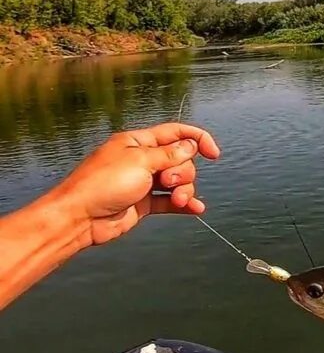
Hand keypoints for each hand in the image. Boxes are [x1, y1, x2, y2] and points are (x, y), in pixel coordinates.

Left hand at [47, 122, 220, 246]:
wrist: (79, 219)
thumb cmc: (102, 184)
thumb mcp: (140, 161)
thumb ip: (170, 154)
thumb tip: (191, 146)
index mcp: (138, 142)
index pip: (176, 133)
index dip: (198, 139)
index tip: (214, 154)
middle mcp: (143, 160)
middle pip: (180, 160)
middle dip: (183, 173)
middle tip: (167, 182)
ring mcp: (143, 182)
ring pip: (178, 182)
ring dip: (184, 191)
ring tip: (178, 201)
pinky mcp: (144, 203)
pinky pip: (171, 201)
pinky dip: (184, 204)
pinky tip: (196, 209)